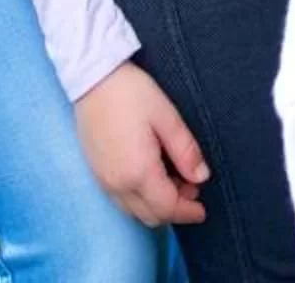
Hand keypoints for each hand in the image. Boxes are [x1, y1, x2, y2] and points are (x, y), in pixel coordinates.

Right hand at [75, 62, 207, 227]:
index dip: (188, 212)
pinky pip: (121, 200)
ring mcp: (103, 180)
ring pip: (135, 211)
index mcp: (138, 171)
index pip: (167, 208)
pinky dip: (140, 198)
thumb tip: (201, 177)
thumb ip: (186, 151)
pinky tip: (151, 177)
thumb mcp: (167, 117)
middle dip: (174, 210)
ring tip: (174, 180)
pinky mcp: (96, 173)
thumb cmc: (131, 93)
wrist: (92, 79)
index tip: (203, 210)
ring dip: (157, 205)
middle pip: (150, 215)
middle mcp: (117, 184)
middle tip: (191, 188)